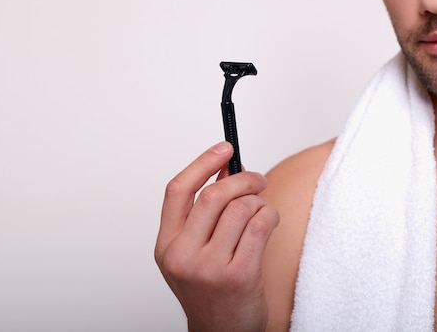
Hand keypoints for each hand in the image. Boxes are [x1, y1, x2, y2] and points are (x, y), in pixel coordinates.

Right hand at [155, 142, 279, 331]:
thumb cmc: (211, 289)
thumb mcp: (197, 250)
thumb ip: (207, 211)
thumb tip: (226, 169)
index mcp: (166, 245)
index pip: (177, 191)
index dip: (202, 163)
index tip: (224, 147)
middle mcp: (182, 255)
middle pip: (213, 195)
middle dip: (242, 178)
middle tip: (257, 178)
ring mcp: (209, 268)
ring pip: (240, 208)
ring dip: (259, 201)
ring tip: (262, 210)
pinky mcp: (238, 276)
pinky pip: (260, 225)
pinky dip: (270, 215)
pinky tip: (269, 222)